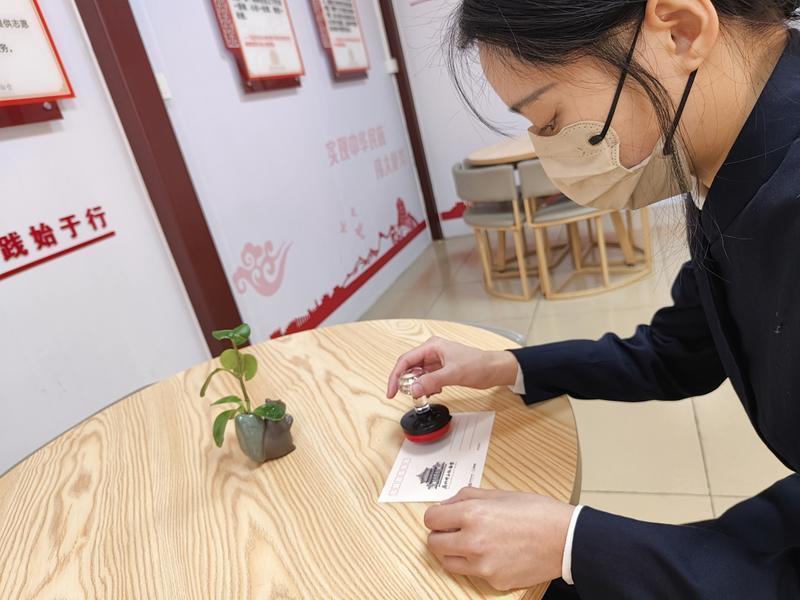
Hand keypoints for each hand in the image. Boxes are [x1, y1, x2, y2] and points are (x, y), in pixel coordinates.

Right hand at [386, 336, 517, 398]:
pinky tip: (434, 392)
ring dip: (417, 386)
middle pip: (409, 367)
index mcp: (432, 346)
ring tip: (422, 394)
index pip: (405, 360)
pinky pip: (426, 379)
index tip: (391, 391)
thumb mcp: (453, 374)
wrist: (494, 369)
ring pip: (417, 374)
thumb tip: (414, 389)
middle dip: (405, 382)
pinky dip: (426, 387)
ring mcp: (436, 361)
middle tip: (405, 395)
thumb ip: (432, 381)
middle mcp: (431, 352)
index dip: (396, 376)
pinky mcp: (441, 370)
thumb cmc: (478, 364)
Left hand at [424, 487, 574, 590]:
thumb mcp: (499, 494)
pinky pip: (473, 573)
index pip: (431, 519)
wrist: (565, 539)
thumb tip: (446, 504)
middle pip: (434, 543)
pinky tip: (494, 552)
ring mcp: (483, 566)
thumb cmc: (537, 512)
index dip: (436, 516)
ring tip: (472, 542)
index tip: (442, 516)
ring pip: (448, 562)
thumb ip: (466, 497)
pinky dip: (478, 564)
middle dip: (440, 534)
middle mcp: (473, 542)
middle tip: (453, 529)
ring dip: (453, 552)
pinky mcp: (494, 582)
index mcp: (473, 514)